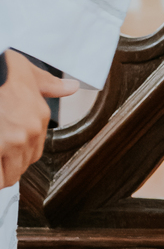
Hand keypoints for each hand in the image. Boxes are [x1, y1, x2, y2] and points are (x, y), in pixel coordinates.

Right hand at [0, 52, 78, 186]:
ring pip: (6, 177)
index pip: (33, 153)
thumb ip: (49, 84)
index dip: (16, 155)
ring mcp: (11, 141)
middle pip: (19, 167)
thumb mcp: (27, 72)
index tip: (5, 152)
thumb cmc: (1, 71)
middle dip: (4, 166)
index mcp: (39, 117)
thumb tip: (72, 86)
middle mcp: (29, 132)